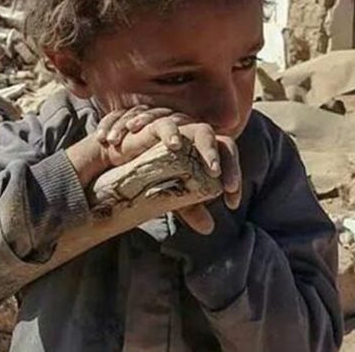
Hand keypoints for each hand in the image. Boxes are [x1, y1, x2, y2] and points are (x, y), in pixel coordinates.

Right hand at [94, 106, 241, 234]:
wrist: (119, 164)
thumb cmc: (151, 175)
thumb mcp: (173, 195)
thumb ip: (191, 208)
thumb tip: (209, 228)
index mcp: (205, 151)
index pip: (228, 158)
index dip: (234, 178)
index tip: (232, 204)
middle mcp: (197, 137)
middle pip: (223, 143)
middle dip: (230, 165)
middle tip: (229, 187)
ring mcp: (180, 129)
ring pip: (202, 132)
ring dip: (209, 150)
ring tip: (214, 171)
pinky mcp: (155, 126)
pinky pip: (166, 125)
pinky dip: (171, 135)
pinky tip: (175, 147)